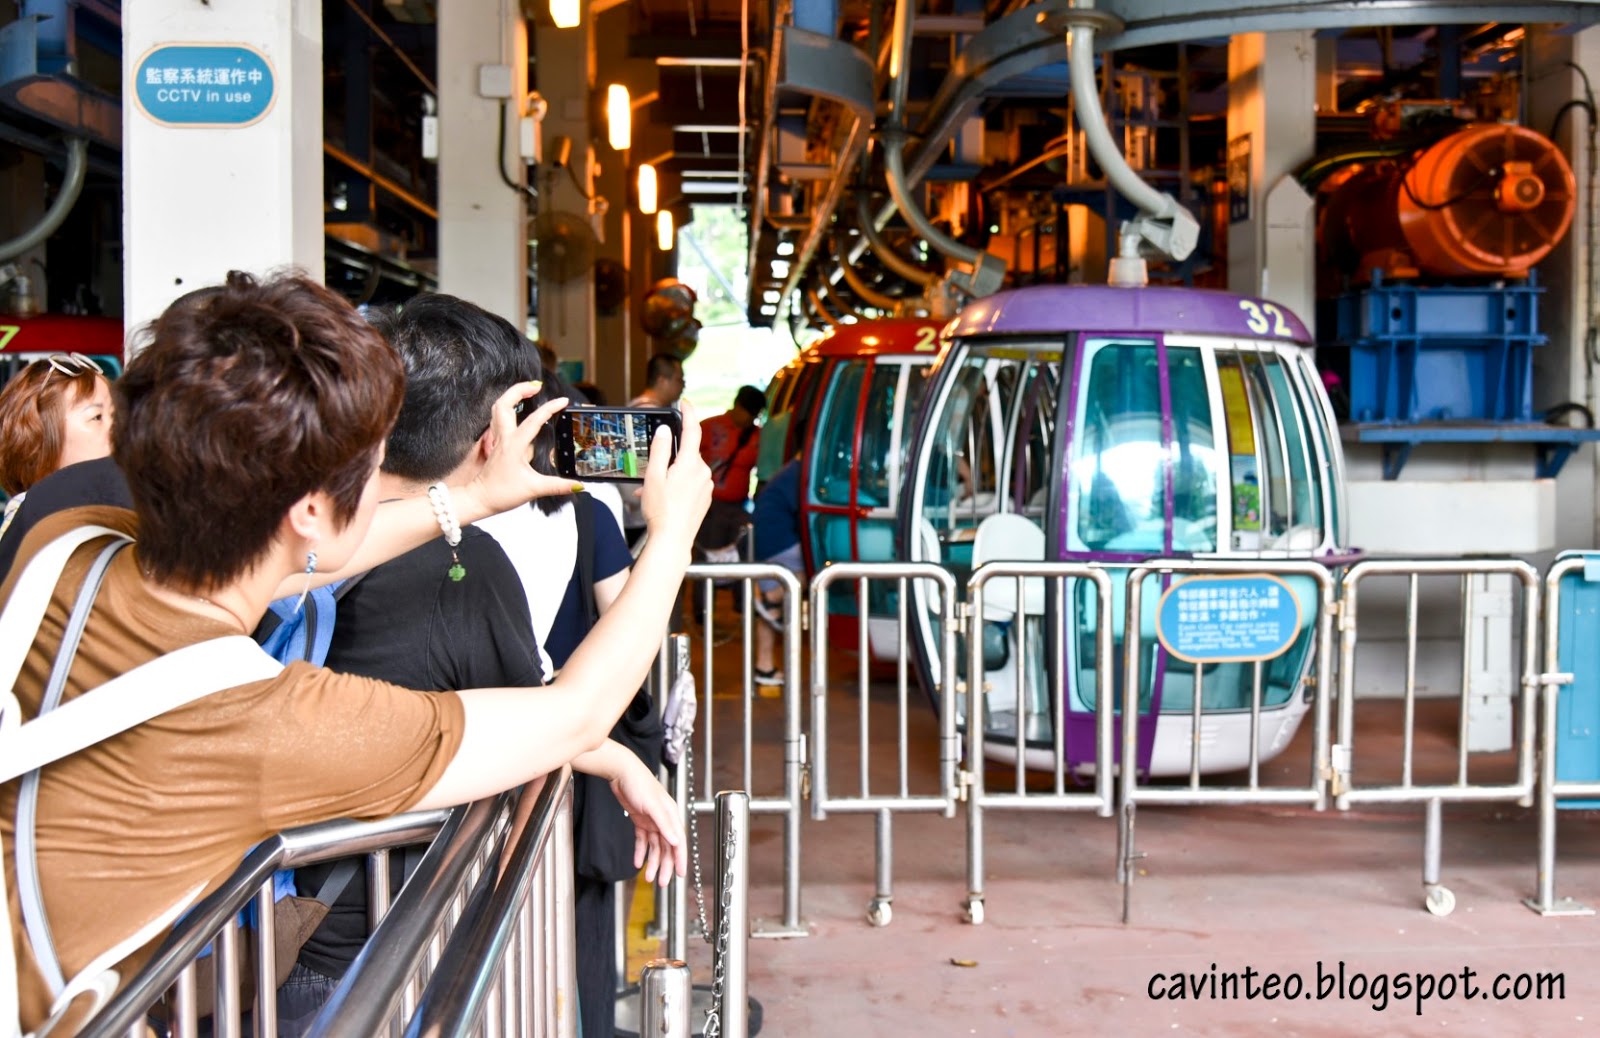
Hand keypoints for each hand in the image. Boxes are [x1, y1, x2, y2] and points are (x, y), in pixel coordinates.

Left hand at [457, 383, 577, 519]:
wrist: (479, 499)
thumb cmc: (501, 493)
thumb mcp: (535, 489)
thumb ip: (559, 485)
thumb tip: (579, 486)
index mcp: (514, 445)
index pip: (534, 419)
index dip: (550, 408)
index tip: (564, 401)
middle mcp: (504, 438)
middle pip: (504, 403)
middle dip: (519, 390)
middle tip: (537, 385)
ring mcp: (497, 439)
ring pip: (498, 408)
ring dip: (511, 396)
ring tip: (527, 391)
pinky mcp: (495, 444)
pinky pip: (499, 419)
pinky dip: (508, 408)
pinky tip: (517, 411)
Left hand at [609, 756, 686, 885]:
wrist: (621, 772)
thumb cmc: (639, 783)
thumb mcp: (652, 805)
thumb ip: (665, 824)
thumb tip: (676, 841)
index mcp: (671, 815)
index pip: (678, 842)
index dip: (680, 859)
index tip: (681, 874)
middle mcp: (663, 820)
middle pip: (667, 848)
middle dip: (665, 866)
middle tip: (661, 882)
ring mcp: (652, 820)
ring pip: (655, 847)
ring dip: (653, 862)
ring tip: (648, 877)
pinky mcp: (640, 820)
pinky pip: (642, 840)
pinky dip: (641, 851)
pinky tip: (637, 862)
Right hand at [640, 399, 712, 553]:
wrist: (673, 540)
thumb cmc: (661, 510)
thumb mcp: (653, 476)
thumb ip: (659, 450)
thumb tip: (663, 430)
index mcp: (690, 463)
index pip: (692, 430)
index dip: (689, 413)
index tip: (685, 402)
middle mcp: (702, 472)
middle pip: (685, 453)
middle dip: (668, 459)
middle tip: (650, 473)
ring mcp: (706, 486)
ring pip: (686, 470)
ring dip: (670, 475)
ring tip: (651, 492)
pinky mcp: (705, 498)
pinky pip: (690, 484)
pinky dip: (676, 486)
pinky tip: (663, 499)